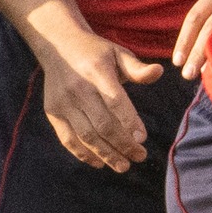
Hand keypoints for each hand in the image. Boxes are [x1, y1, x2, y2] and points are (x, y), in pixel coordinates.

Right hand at [36, 31, 161, 172]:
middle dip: (122, 144)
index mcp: (97, 71)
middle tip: (140, 157)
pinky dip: (83, 154)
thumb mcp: (118, 54)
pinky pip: (68, 139)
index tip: (142, 139)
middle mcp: (78, 88)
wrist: (59, 46)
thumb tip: (159, 72)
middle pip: (102, 124)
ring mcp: (63, 102)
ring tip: (123, 166)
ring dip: (106, 154)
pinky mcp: (53, 112)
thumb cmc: (97, 53)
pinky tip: (100, 163)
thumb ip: (137, 68)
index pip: (115, 101)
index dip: (129, 122)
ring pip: (86, 135)